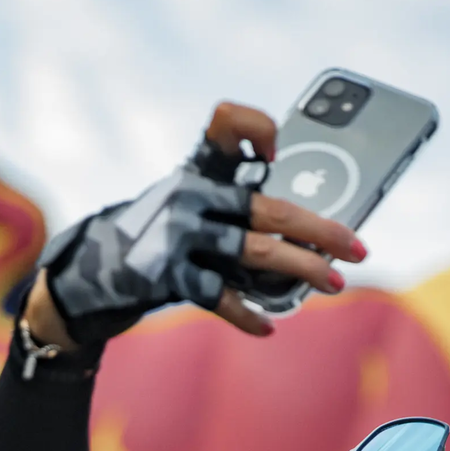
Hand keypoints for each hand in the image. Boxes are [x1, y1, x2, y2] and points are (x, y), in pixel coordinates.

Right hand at [30, 102, 365, 348]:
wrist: (91, 270)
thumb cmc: (159, 235)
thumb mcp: (190, 204)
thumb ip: (239, 206)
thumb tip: (313, 237)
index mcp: (198, 168)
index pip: (225, 125)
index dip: (255, 127)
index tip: (278, 147)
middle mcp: (190, 195)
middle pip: (268, 208)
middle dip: (322, 230)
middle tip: (359, 248)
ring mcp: (178, 235)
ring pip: (255, 252)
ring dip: (301, 270)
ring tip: (332, 284)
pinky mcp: (166, 275)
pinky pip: (219, 296)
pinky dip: (246, 313)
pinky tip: (268, 326)